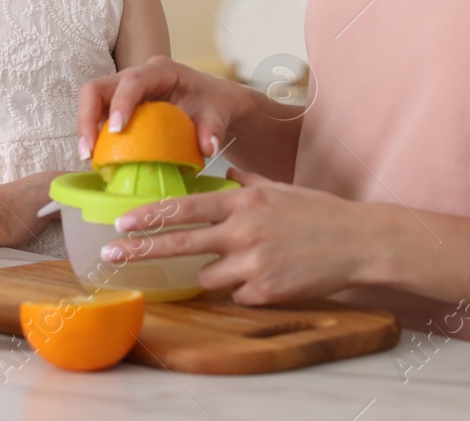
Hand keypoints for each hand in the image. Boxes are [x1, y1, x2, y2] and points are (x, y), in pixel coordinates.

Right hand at [76, 56, 239, 161]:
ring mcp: (123, 89)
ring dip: (85, 128)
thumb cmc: (211, 103)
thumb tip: (207, 147)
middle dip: (87, 117)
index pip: (132, 80)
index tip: (117, 130)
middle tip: (89, 151)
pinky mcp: (118, 105)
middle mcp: (136, 75)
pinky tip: (98, 158)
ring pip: (91, 100)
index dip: (121, 102)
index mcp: (160, 71)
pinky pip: (98, 115)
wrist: (209, 102)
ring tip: (88, 158)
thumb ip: (213, 128)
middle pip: (97, 87)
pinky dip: (94, 134)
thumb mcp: (217, 114)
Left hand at [100, 168, 395, 305]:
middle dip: (140, 250)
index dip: (149, 216)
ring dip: (213, 274)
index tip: (121, 221)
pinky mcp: (265, 292)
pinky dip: (245, 290)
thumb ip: (247, 183)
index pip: (184, 208)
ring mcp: (253, 264)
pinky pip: (237, 295)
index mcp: (243, 202)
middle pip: (178, 244)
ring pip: (207, 277)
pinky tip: (271, 278)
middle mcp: (242, 232)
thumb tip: (225, 174)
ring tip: (246, 263)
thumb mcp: (280, 189)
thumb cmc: (320, 214)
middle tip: (110, 255)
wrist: (360, 242)